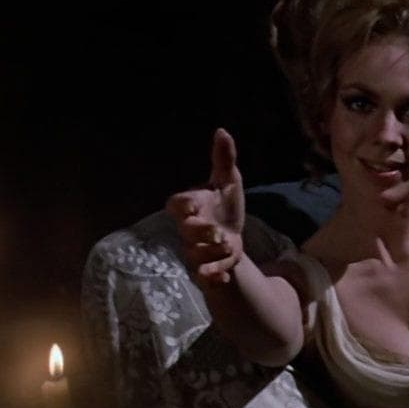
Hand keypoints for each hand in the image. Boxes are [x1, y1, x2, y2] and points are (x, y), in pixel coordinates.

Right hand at [166, 128, 246, 284]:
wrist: (233, 240)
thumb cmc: (226, 208)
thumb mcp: (229, 182)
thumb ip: (224, 159)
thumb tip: (222, 130)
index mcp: (191, 207)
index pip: (176, 204)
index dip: (183, 205)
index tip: (196, 205)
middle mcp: (188, 230)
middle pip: (186, 231)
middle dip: (201, 232)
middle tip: (218, 233)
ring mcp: (195, 250)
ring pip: (196, 255)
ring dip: (213, 254)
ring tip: (229, 248)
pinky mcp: (205, 269)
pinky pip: (204, 276)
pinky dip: (214, 276)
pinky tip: (224, 276)